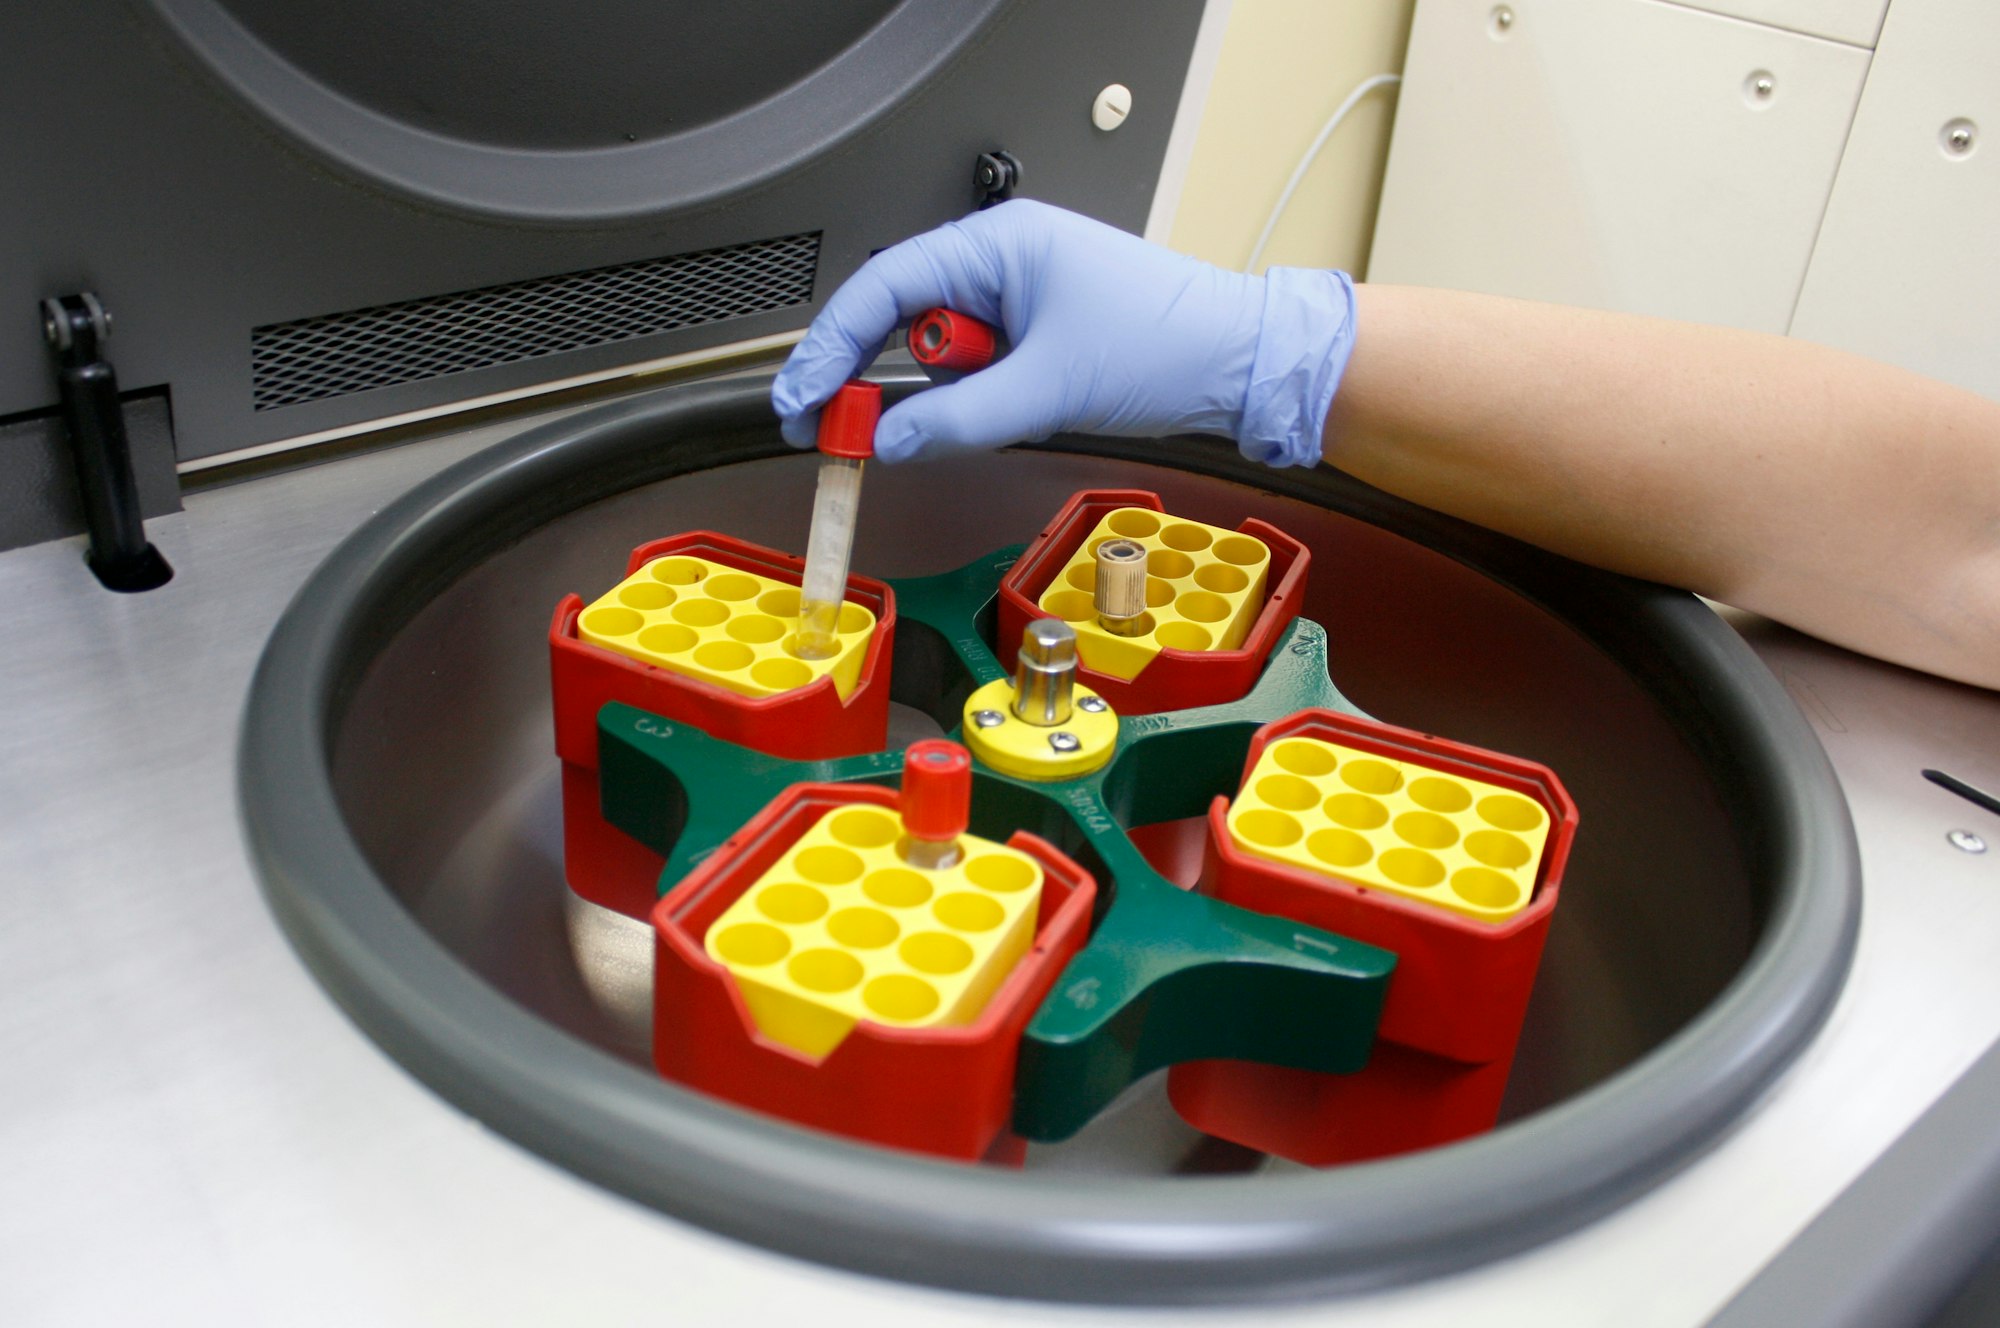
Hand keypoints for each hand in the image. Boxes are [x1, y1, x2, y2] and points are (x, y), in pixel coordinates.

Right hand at [770, 199, 1356, 464]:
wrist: (1240, 364)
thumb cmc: (1166, 345)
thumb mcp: (1048, 390)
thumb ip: (957, 420)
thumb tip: (889, 443)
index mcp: (997, 245)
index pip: (882, 287)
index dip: (830, 347)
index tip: (802, 399)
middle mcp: (1001, 261)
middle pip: (902, 320)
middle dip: (878, 379)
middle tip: (841, 434)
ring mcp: (1020, 297)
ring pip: (943, 355)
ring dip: (952, 394)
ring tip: (1010, 409)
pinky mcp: (1038, 333)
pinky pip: (981, 370)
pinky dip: (983, 400)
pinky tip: (1019, 410)